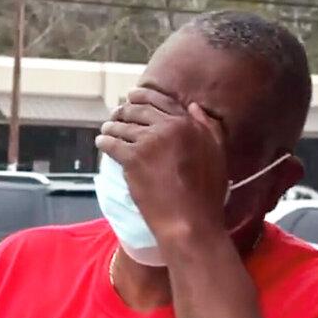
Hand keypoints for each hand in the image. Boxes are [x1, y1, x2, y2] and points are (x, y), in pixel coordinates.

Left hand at [96, 87, 228, 246]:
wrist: (190, 221)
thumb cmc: (207, 194)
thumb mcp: (217, 154)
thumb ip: (207, 127)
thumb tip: (194, 107)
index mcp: (188, 124)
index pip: (160, 100)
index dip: (143, 96)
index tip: (133, 96)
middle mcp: (167, 127)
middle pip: (138, 111)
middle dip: (124, 110)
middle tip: (116, 113)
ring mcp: (148, 142)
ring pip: (122, 126)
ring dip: (111, 126)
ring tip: (106, 129)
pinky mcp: (132, 159)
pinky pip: (112, 144)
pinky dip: (104, 141)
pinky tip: (101, 142)